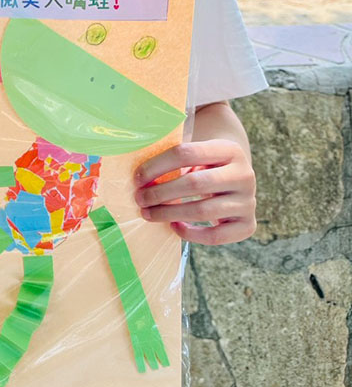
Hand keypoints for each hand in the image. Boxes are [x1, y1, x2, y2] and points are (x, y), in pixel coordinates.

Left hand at [133, 139, 256, 244]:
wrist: (238, 178)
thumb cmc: (206, 164)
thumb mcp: (198, 152)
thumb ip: (176, 158)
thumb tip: (140, 176)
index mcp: (229, 149)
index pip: (186, 153)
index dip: (157, 166)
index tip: (137, 178)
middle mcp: (244, 175)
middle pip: (195, 183)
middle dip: (161, 193)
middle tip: (140, 199)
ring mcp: (248, 201)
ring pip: (203, 210)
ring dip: (170, 213)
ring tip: (149, 214)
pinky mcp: (248, 225)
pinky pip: (216, 236)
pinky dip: (192, 234)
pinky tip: (174, 226)